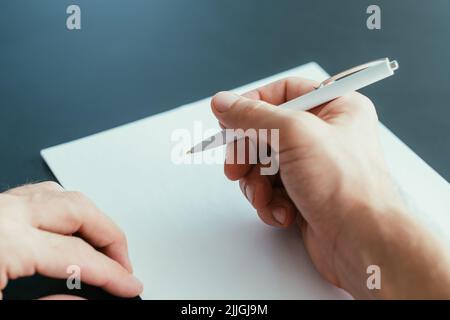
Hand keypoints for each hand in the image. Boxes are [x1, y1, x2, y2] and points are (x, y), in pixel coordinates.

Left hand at [0, 182, 142, 299]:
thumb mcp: (0, 312)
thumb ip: (47, 306)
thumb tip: (84, 300)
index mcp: (6, 241)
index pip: (78, 254)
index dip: (112, 273)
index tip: (129, 285)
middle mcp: (4, 213)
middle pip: (79, 212)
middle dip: (111, 238)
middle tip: (124, 264)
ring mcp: (0, 205)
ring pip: (63, 196)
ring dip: (91, 219)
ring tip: (103, 246)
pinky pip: (41, 194)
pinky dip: (65, 209)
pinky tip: (71, 228)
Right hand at [211, 77, 449, 298]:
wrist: (363, 242)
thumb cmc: (346, 186)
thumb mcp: (295, 135)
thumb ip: (253, 116)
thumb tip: (223, 102)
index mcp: (335, 107)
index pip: (283, 92)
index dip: (252, 105)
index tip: (228, 120)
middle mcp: (325, 135)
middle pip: (267, 131)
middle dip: (248, 154)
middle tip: (236, 167)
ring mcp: (314, 167)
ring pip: (264, 164)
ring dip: (257, 183)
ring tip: (265, 197)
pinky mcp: (305, 194)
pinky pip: (272, 190)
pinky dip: (270, 202)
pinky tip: (283, 213)